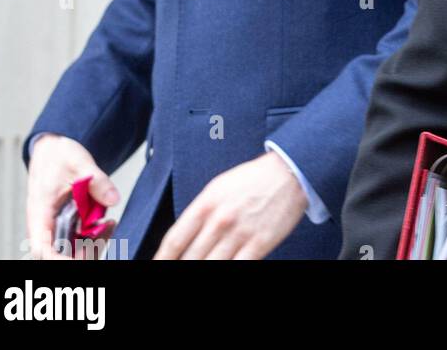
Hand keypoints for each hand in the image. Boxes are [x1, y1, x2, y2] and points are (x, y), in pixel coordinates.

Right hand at [27, 135, 120, 259]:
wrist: (52, 148)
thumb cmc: (56, 156)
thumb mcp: (80, 163)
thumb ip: (97, 181)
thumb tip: (113, 199)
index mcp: (40, 213)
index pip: (42, 248)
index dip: (58, 259)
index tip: (79, 258)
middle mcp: (44, 225)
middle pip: (59, 253)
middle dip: (83, 251)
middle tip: (105, 232)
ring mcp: (55, 226)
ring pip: (70, 248)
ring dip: (91, 244)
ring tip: (109, 225)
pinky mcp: (66, 223)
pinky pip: (77, 239)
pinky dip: (92, 236)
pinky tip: (107, 223)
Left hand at [153, 151, 306, 259]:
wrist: (289, 171)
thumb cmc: (253, 179)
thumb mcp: (218, 188)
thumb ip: (200, 212)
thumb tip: (184, 239)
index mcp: (206, 203)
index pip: (174, 240)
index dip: (162, 259)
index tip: (157, 266)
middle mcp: (219, 220)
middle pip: (189, 258)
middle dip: (180, 268)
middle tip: (177, 271)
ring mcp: (239, 233)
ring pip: (210, 265)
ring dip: (200, 272)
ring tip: (195, 276)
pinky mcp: (259, 243)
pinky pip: (237, 267)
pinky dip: (227, 272)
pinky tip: (221, 272)